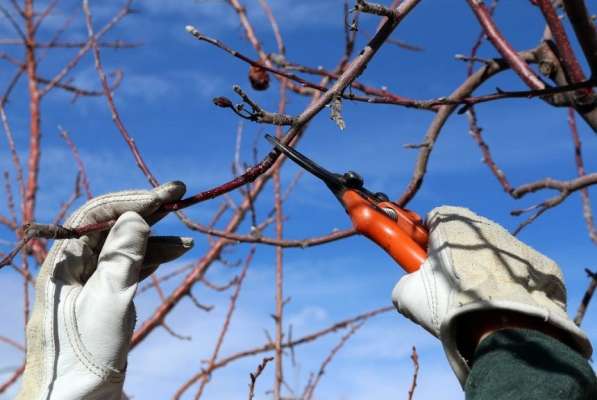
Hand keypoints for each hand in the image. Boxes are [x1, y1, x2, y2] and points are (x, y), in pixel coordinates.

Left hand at [17, 182, 192, 399]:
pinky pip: (130, 267)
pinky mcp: (105, 297)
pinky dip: (153, 258)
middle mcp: (74, 266)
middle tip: (179, 194)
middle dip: (146, 210)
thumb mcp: (109, 298)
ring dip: (155, 237)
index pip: (96, 215)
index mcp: (63, 261)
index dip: (132, 200)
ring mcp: (90, 281)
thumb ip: (124, 254)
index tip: (164, 195)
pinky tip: (176, 252)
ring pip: (124, 246)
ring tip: (187, 238)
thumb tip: (136, 217)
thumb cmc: (86, 351)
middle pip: (112, 225)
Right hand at [391, 206, 591, 386]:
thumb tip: (409, 287)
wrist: (505, 331)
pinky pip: (520, 272)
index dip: (426, 239)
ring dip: (484, 269)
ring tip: (478, 302)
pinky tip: (503, 307)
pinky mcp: (543, 265)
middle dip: (456, 254)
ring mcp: (517, 245)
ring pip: (493, 253)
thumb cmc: (451, 305)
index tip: (425, 261)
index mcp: (452, 223)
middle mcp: (486, 226)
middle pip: (465, 235)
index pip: (434, 218)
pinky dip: (511, 285)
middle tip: (449, 284)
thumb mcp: (408, 295)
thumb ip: (404, 282)